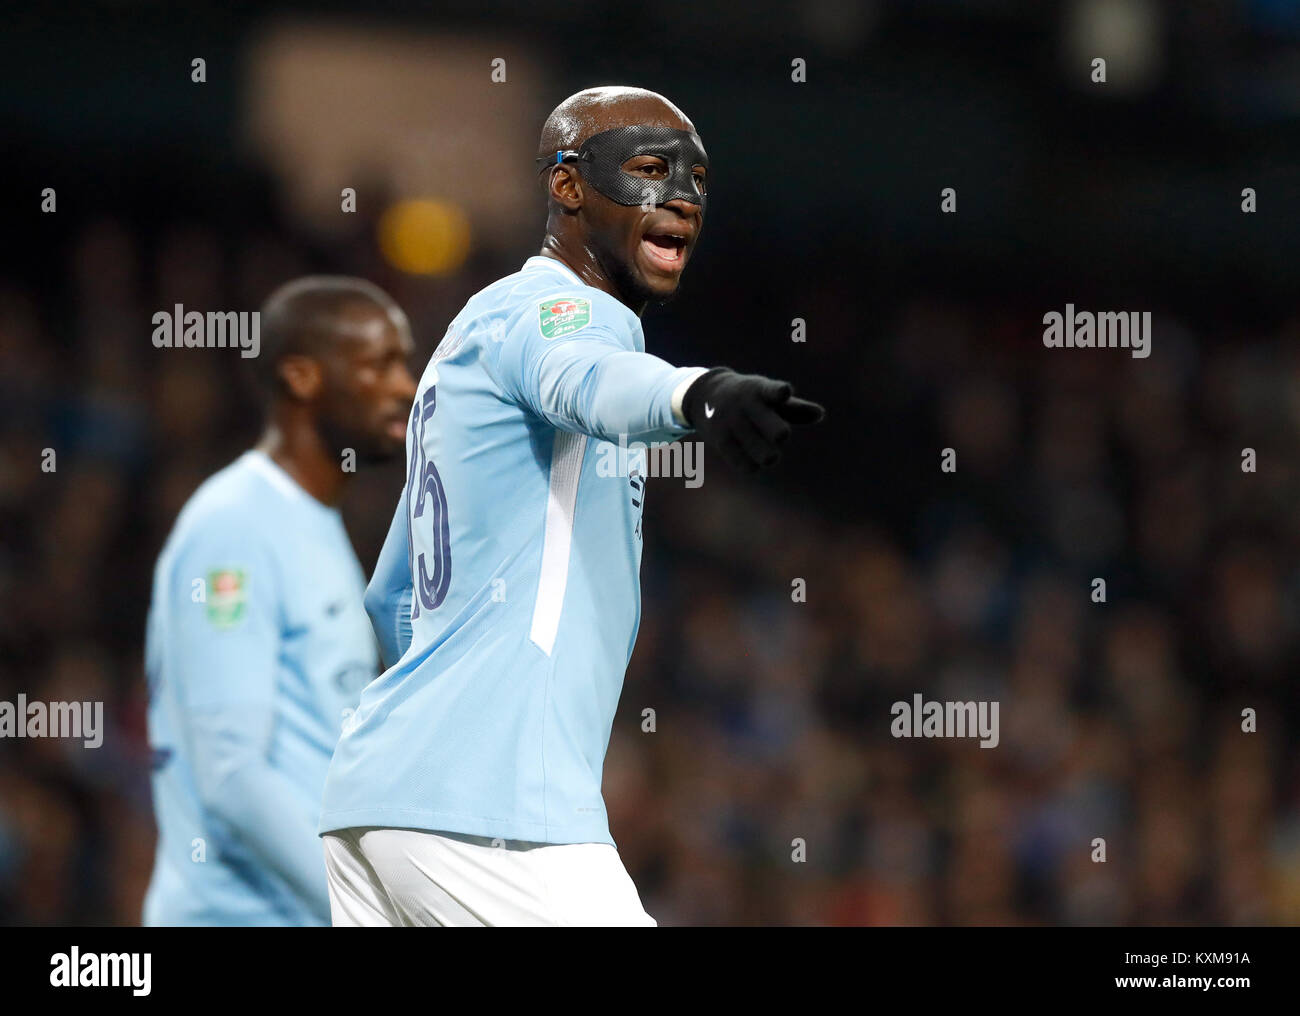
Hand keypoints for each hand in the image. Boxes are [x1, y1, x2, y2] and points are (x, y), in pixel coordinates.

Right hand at [682, 367, 824, 472]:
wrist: (705, 394)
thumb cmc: (748, 398)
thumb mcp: (768, 396)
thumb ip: (794, 408)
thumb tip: (820, 414)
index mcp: (761, 391)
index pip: (771, 390)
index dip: (779, 392)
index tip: (785, 392)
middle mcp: (745, 405)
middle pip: (770, 424)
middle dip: (778, 431)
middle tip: (781, 435)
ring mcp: (731, 422)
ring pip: (758, 447)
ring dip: (767, 454)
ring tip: (770, 456)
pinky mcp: (720, 439)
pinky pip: (741, 461)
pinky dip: (751, 466)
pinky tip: (754, 465)